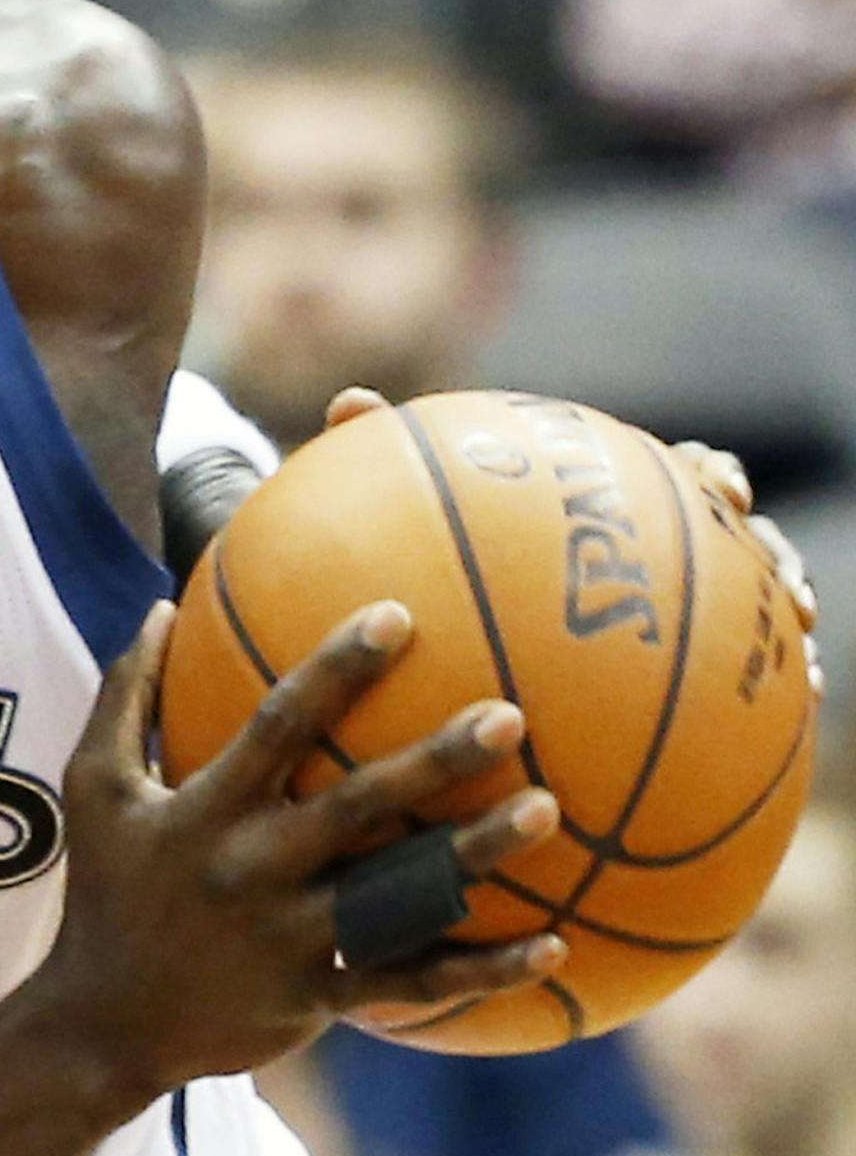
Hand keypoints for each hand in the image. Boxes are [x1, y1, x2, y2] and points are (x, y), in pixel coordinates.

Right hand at [28, 602, 563, 1106]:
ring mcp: (292, 938)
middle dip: (434, 759)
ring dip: (474, 854)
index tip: (395, 615)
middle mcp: (255, 868)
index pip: (277, 726)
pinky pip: (412, 981)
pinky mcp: (319, 997)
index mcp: (207, 810)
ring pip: (397, 894)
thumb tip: (161, 606)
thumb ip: (127, 696)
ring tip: (546, 808)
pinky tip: (554, 945)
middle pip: (359, 806)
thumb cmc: (105, 889)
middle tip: (508, 712)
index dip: (334, 669)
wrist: (102, 1024)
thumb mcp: (93, 787)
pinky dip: (484, 969)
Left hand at [326, 388, 824, 694]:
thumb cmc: (391, 554)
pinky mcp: (648, 694)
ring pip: (745, 627)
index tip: (721, 484)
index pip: (674, 474)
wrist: (400, 630)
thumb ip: (370, 456)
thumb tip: (348, 402)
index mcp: (593, 506)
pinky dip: (742, 725)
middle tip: (786, 584)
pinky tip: (751, 754)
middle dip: (770, 558)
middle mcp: (636, 561)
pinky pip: (706, 712)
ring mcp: (651, 627)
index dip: (711, 476)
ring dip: (784, 641)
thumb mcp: (374, 516)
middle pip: (734, 544)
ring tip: (806, 670)